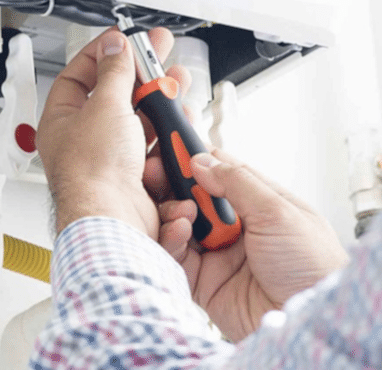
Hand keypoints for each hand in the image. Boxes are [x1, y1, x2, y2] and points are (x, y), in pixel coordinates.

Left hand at [36, 27, 188, 237]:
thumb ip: (114, 73)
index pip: (77, 76)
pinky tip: (176, 126)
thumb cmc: (92, 172)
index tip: (124, 40)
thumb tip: (115, 47)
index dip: (102, 55)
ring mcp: (110, 161)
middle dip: (142, 77)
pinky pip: (155, 150)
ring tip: (177, 89)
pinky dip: (167, 138)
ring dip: (160, 106)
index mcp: (62, 121)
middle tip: (162, 56)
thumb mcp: (105, 105)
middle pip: (115, 98)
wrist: (112, 218)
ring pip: (140, 124)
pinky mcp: (135, 180)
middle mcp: (83, 141)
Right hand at [156, 149, 348, 340]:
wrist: (307, 321)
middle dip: (173, 183)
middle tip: (155, 173)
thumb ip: (238, 182)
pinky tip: (179, 230)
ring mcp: (216, 252)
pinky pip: (175, 254)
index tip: (170, 145)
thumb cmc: (312, 267)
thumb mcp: (280, 212)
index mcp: (259, 203)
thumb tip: (201, 160)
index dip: (194, 157)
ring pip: (179, 222)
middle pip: (192, 195)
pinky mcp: (201, 280)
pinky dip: (171, 238)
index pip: (219, 171)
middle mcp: (235, 226)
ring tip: (183, 212)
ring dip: (173, 211)